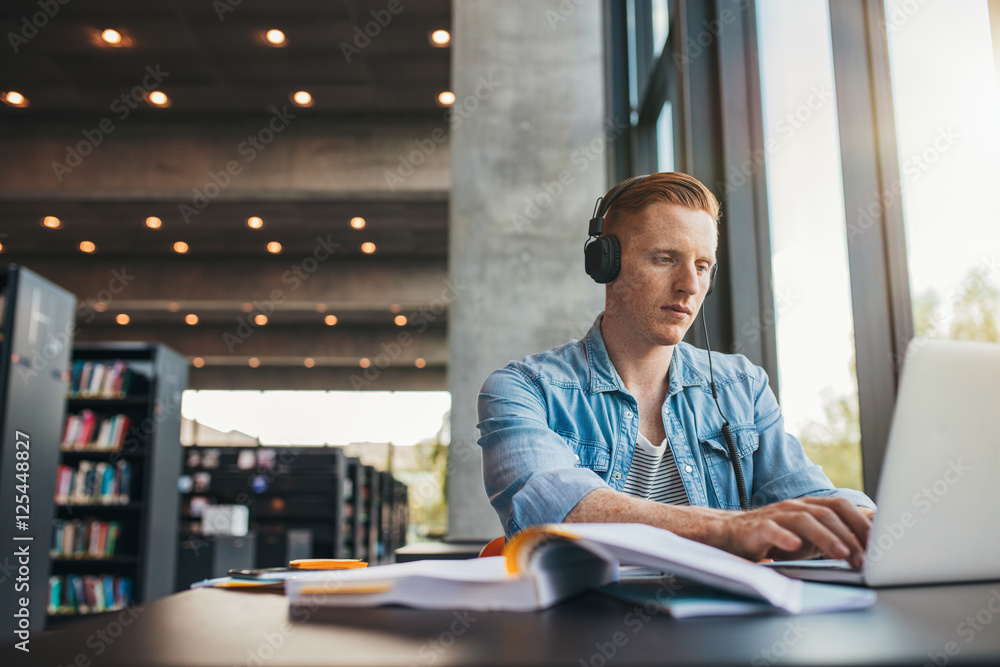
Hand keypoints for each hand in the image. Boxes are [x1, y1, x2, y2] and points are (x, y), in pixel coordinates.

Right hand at [718, 497, 871, 569]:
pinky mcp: (756, 528)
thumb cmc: (776, 538)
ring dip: (826, 537)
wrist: (733, 534)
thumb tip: (869, 546)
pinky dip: (783, 537)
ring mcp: (775, 516)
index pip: (840, 506)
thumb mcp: (808, 537)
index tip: (878, 542)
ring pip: (804, 520)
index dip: (860, 522)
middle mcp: (794, 507)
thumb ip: (833, 537)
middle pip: (827, 514)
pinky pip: (771, 529)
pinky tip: (794, 546)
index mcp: (809, 507)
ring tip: (841, 554)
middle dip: (848, 536)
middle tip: (862, 559)